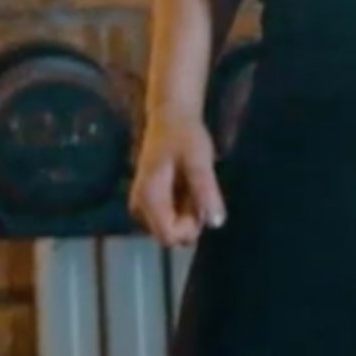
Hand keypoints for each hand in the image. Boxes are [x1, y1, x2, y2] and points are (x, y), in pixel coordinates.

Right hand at [130, 110, 228, 247]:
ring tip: (190, 186)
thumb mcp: (200, 162)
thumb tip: (216, 224)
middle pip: (170, 236)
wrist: (170, 118)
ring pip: (170, 229)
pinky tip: (184, 189)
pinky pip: (168, 220)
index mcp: (149, 198)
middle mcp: (139, 207)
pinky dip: (181, 210)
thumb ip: (206, 192)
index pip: (168, 236)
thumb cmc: (185, 137)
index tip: (197, 202)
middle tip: (195, 190)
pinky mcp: (146, 204)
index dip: (189, 227)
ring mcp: (141, 207)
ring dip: (186, 215)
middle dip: (189, 221)